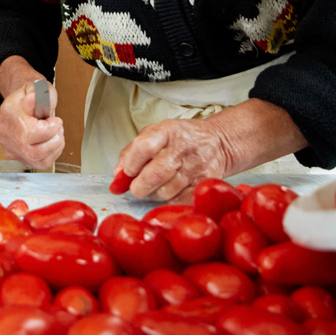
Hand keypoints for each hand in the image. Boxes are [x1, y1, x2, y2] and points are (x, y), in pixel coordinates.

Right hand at [0, 80, 64, 171]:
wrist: (20, 102)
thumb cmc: (32, 95)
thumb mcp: (38, 87)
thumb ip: (40, 92)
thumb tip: (33, 99)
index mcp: (9, 113)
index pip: (31, 133)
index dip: (51, 129)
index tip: (56, 121)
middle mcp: (6, 133)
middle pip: (35, 152)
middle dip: (54, 142)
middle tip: (58, 130)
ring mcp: (10, 147)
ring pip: (37, 161)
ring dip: (54, 149)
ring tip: (56, 135)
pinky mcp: (16, 156)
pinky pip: (37, 163)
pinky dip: (50, 155)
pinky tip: (51, 143)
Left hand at [116, 99, 303, 200]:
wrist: (218, 143)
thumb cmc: (180, 139)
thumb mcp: (154, 134)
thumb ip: (131, 152)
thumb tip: (117, 176)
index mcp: (166, 132)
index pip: (143, 147)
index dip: (130, 164)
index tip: (125, 173)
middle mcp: (181, 149)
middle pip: (154, 175)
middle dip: (139, 187)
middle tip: (136, 188)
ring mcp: (195, 168)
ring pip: (165, 192)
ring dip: (153, 195)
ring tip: (155, 188)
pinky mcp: (204, 184)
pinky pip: (179, 201)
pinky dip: (169, 202)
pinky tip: (170, 194)